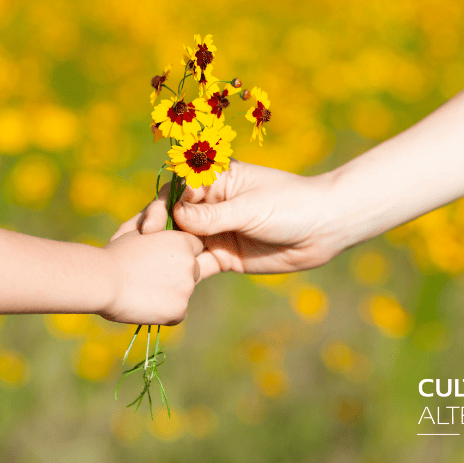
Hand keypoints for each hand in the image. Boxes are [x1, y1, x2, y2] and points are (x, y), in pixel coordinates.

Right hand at [100, 229, 203, 324]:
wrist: (103, 280)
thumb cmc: (116, 253)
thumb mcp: (138, 232)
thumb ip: (159, 233)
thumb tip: (163, 235)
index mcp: (182, 242)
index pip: (195, 246)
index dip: (180, 252)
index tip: (165, 259)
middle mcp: (190, 264)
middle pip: (195, 270)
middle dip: (180, 274)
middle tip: (153, 277)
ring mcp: (186, 288)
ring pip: (184, 291)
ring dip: (171, 292)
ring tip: (143, 291)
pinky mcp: (179, 311)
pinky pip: (177, 312)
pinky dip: (164, 311)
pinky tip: (144, 304)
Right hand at [111, 160, 339, 279]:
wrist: (323, 230)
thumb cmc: (290, 205)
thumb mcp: (250, 208)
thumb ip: (213, 216)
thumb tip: (176, 218)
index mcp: (216, 180)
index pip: (179, 190)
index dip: (161, 206)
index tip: (153, 223)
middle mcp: (210, 205)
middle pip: (173, 216)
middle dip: (155, 230)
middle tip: (140, 246)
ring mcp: (215, 231)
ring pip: (181, 241)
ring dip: (165, 253)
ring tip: (146, 267)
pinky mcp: (223, 257)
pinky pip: (196, 264)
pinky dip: (183, 272)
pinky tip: (170, 282)